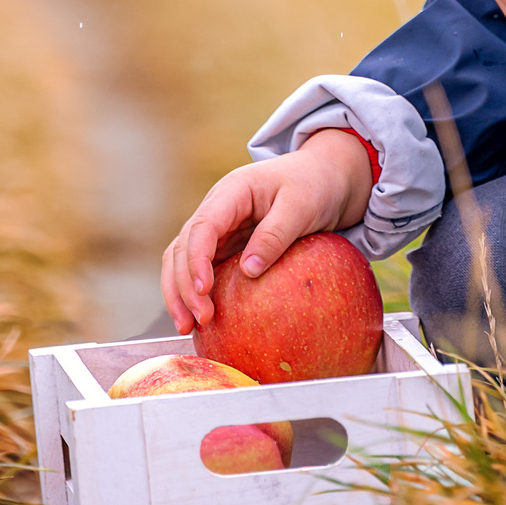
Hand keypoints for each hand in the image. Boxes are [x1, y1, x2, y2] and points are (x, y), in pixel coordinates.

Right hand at [160, 129, 373, 334]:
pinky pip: (204, 270)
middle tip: (200, 320)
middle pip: (183, 247)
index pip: (202, 227)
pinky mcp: (227, 247)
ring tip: (188, 326)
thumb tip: (248, 272)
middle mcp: (217, 210)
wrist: (324, 178)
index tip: (204, 290)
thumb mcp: (301, 206)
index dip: (197, 259)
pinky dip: (196, 293)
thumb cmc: (314, 185)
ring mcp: (219, 229)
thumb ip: (275, 235)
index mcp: (232, 192)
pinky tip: (202, 319)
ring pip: (183, 261)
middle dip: (184, 285)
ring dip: (180, 293)